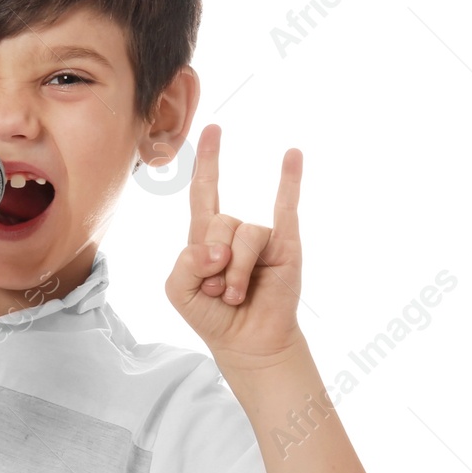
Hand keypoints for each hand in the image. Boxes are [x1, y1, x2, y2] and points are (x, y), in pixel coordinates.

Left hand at [164, 125, 303, 369]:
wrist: (247, 343)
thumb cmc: (211, 316)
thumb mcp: (179, 291)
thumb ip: (185, 263)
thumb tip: (219, 248)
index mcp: (205, 236)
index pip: (204, 191)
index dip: (207, 161)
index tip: (213, 129)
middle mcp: (234, 232)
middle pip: (218, 222)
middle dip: (213, 263)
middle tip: (216, 291)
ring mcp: (261, 238)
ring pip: (245, 235)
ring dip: (235, 274)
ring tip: (235, 295)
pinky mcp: (286, 245)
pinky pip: (287, 208)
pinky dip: (289, 180)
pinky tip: (292, 154)